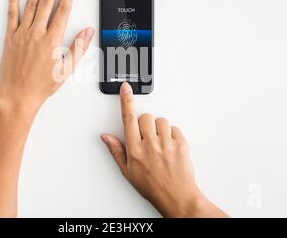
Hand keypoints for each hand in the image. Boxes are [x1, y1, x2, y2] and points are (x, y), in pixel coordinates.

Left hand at [0, 0, 93, 115]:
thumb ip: (78, 48)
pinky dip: (13, 0)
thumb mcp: (66, 69)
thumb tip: (88, 31)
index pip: (62, 10)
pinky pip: (11, 15)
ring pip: (30, 5)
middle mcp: (37, 33)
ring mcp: (22, 34)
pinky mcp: (10, 37)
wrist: (18, 94)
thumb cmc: (42, 85)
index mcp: (52, 40)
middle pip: (46, 2)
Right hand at [101, 82, 226, 217]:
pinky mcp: (181, 144)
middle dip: (144, 123)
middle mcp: (150, 144)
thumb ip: (116, 150)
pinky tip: (169, 146)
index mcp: (135, 149)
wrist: (177, 197)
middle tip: (147, 137)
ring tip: (160, 143)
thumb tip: (106, 137)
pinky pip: (175, 128)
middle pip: (145, 117)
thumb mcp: (128, 172)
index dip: (126, 101)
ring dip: (159, 128)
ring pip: (161, 121)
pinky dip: (172, 134)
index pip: (128, 118)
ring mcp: (166, 144)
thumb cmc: (152, 186)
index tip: (125, 88)